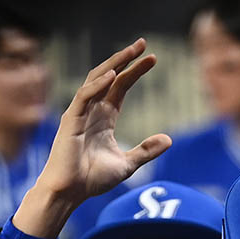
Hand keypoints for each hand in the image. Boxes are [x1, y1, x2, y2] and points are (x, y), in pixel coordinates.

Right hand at [13, 38, 171, 238]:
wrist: (70, 193)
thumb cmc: (91, 180)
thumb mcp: (127, 164)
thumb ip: (145, 151)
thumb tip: (168, 139)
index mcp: (104, 117)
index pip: (121, 86)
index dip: (135, 72)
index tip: (153, 59)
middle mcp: (92, 110)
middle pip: (110, 76)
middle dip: (126, 59)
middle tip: (144, 44)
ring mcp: (80, 113)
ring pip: (96, 79)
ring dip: (114, 63)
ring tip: (131, 51)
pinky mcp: (71, 120)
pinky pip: (84, 95)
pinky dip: (98, 84)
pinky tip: (114, 75)